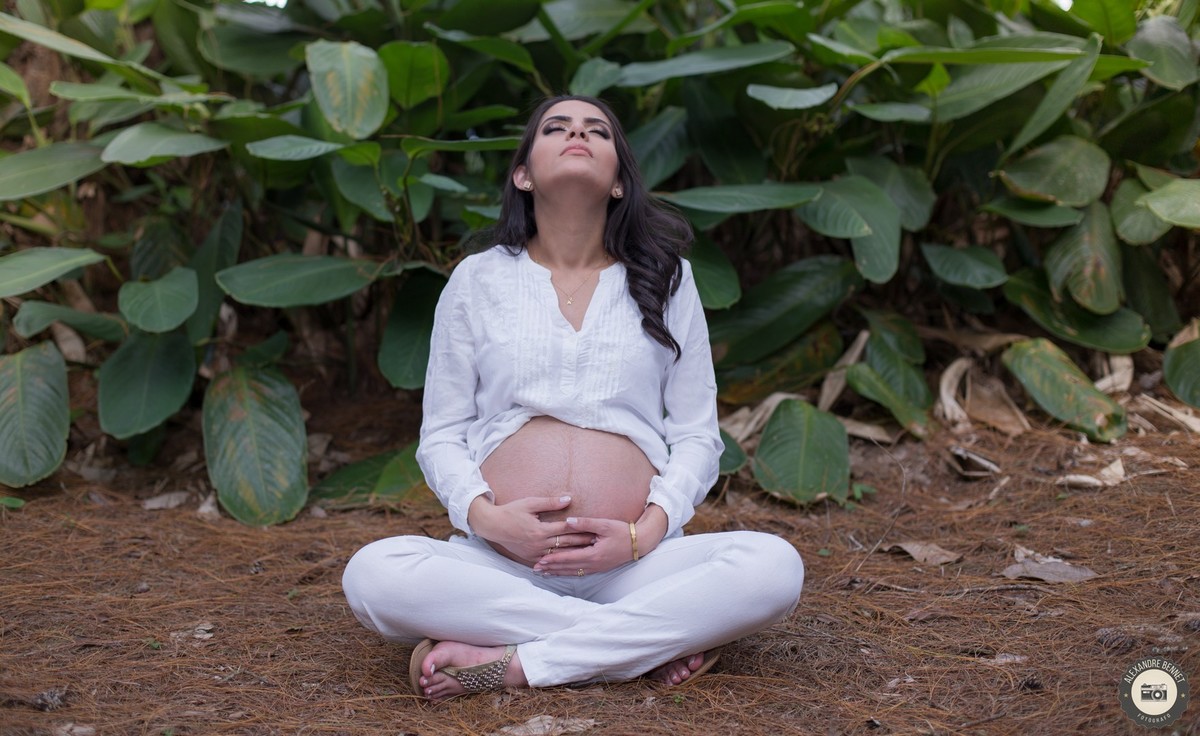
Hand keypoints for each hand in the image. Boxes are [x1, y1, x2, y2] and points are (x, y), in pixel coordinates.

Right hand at [468, 495, 594, 564]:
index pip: (566, 529)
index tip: (595, 529)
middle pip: (566, 543)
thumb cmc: (511, 511)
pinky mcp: (530, 558)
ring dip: (574, 553)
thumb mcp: (530, 503)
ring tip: (589, 552)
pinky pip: (549, 560)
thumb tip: (569, 499)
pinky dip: (560, 561)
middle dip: (582, 542)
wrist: (493, 526)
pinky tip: (571, 561)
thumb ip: (550, 502)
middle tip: (598, 542)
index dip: (581, 528)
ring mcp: (534, 553)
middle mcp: (538, 544)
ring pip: (559, 554)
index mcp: (540, 530)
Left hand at [533, 516, 635, 575]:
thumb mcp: (604, 524)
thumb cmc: (622, 532)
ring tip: (545, 573)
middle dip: (552, 568)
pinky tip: (562, 572)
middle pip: (568, 568)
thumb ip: (585, 523)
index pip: (568, 558)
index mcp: (593, 554)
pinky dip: (569, 572)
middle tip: (536, 569)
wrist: (639, 542)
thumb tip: (567, 521)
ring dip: (558, 572)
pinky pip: (580, 572)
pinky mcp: (599, 567)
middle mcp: (594, 564)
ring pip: (573, 572)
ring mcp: (597, 567)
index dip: (553, 560)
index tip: (540, 560)